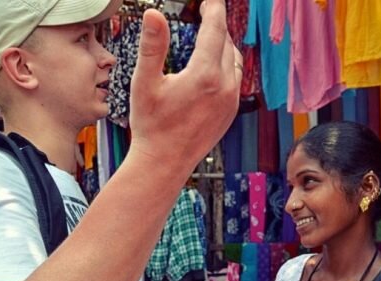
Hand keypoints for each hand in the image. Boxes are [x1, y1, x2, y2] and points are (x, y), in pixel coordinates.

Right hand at [129, 0, 241, 174]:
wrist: (164, 163)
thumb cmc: (151, 126)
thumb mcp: (145, 83)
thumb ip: (152, 46)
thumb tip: (154, 14)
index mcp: (204, 75)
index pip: (215, 29)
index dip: (213, 9)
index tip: (210, 0)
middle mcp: (224, 87)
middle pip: (226, 43)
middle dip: (216, 26)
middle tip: (206, 14)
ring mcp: (230, 102)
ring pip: (234, 61)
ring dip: (223, 46)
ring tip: (210, 37)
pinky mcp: (230, 114)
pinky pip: (235, 80)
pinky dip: (226, 67)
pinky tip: (212, 67)